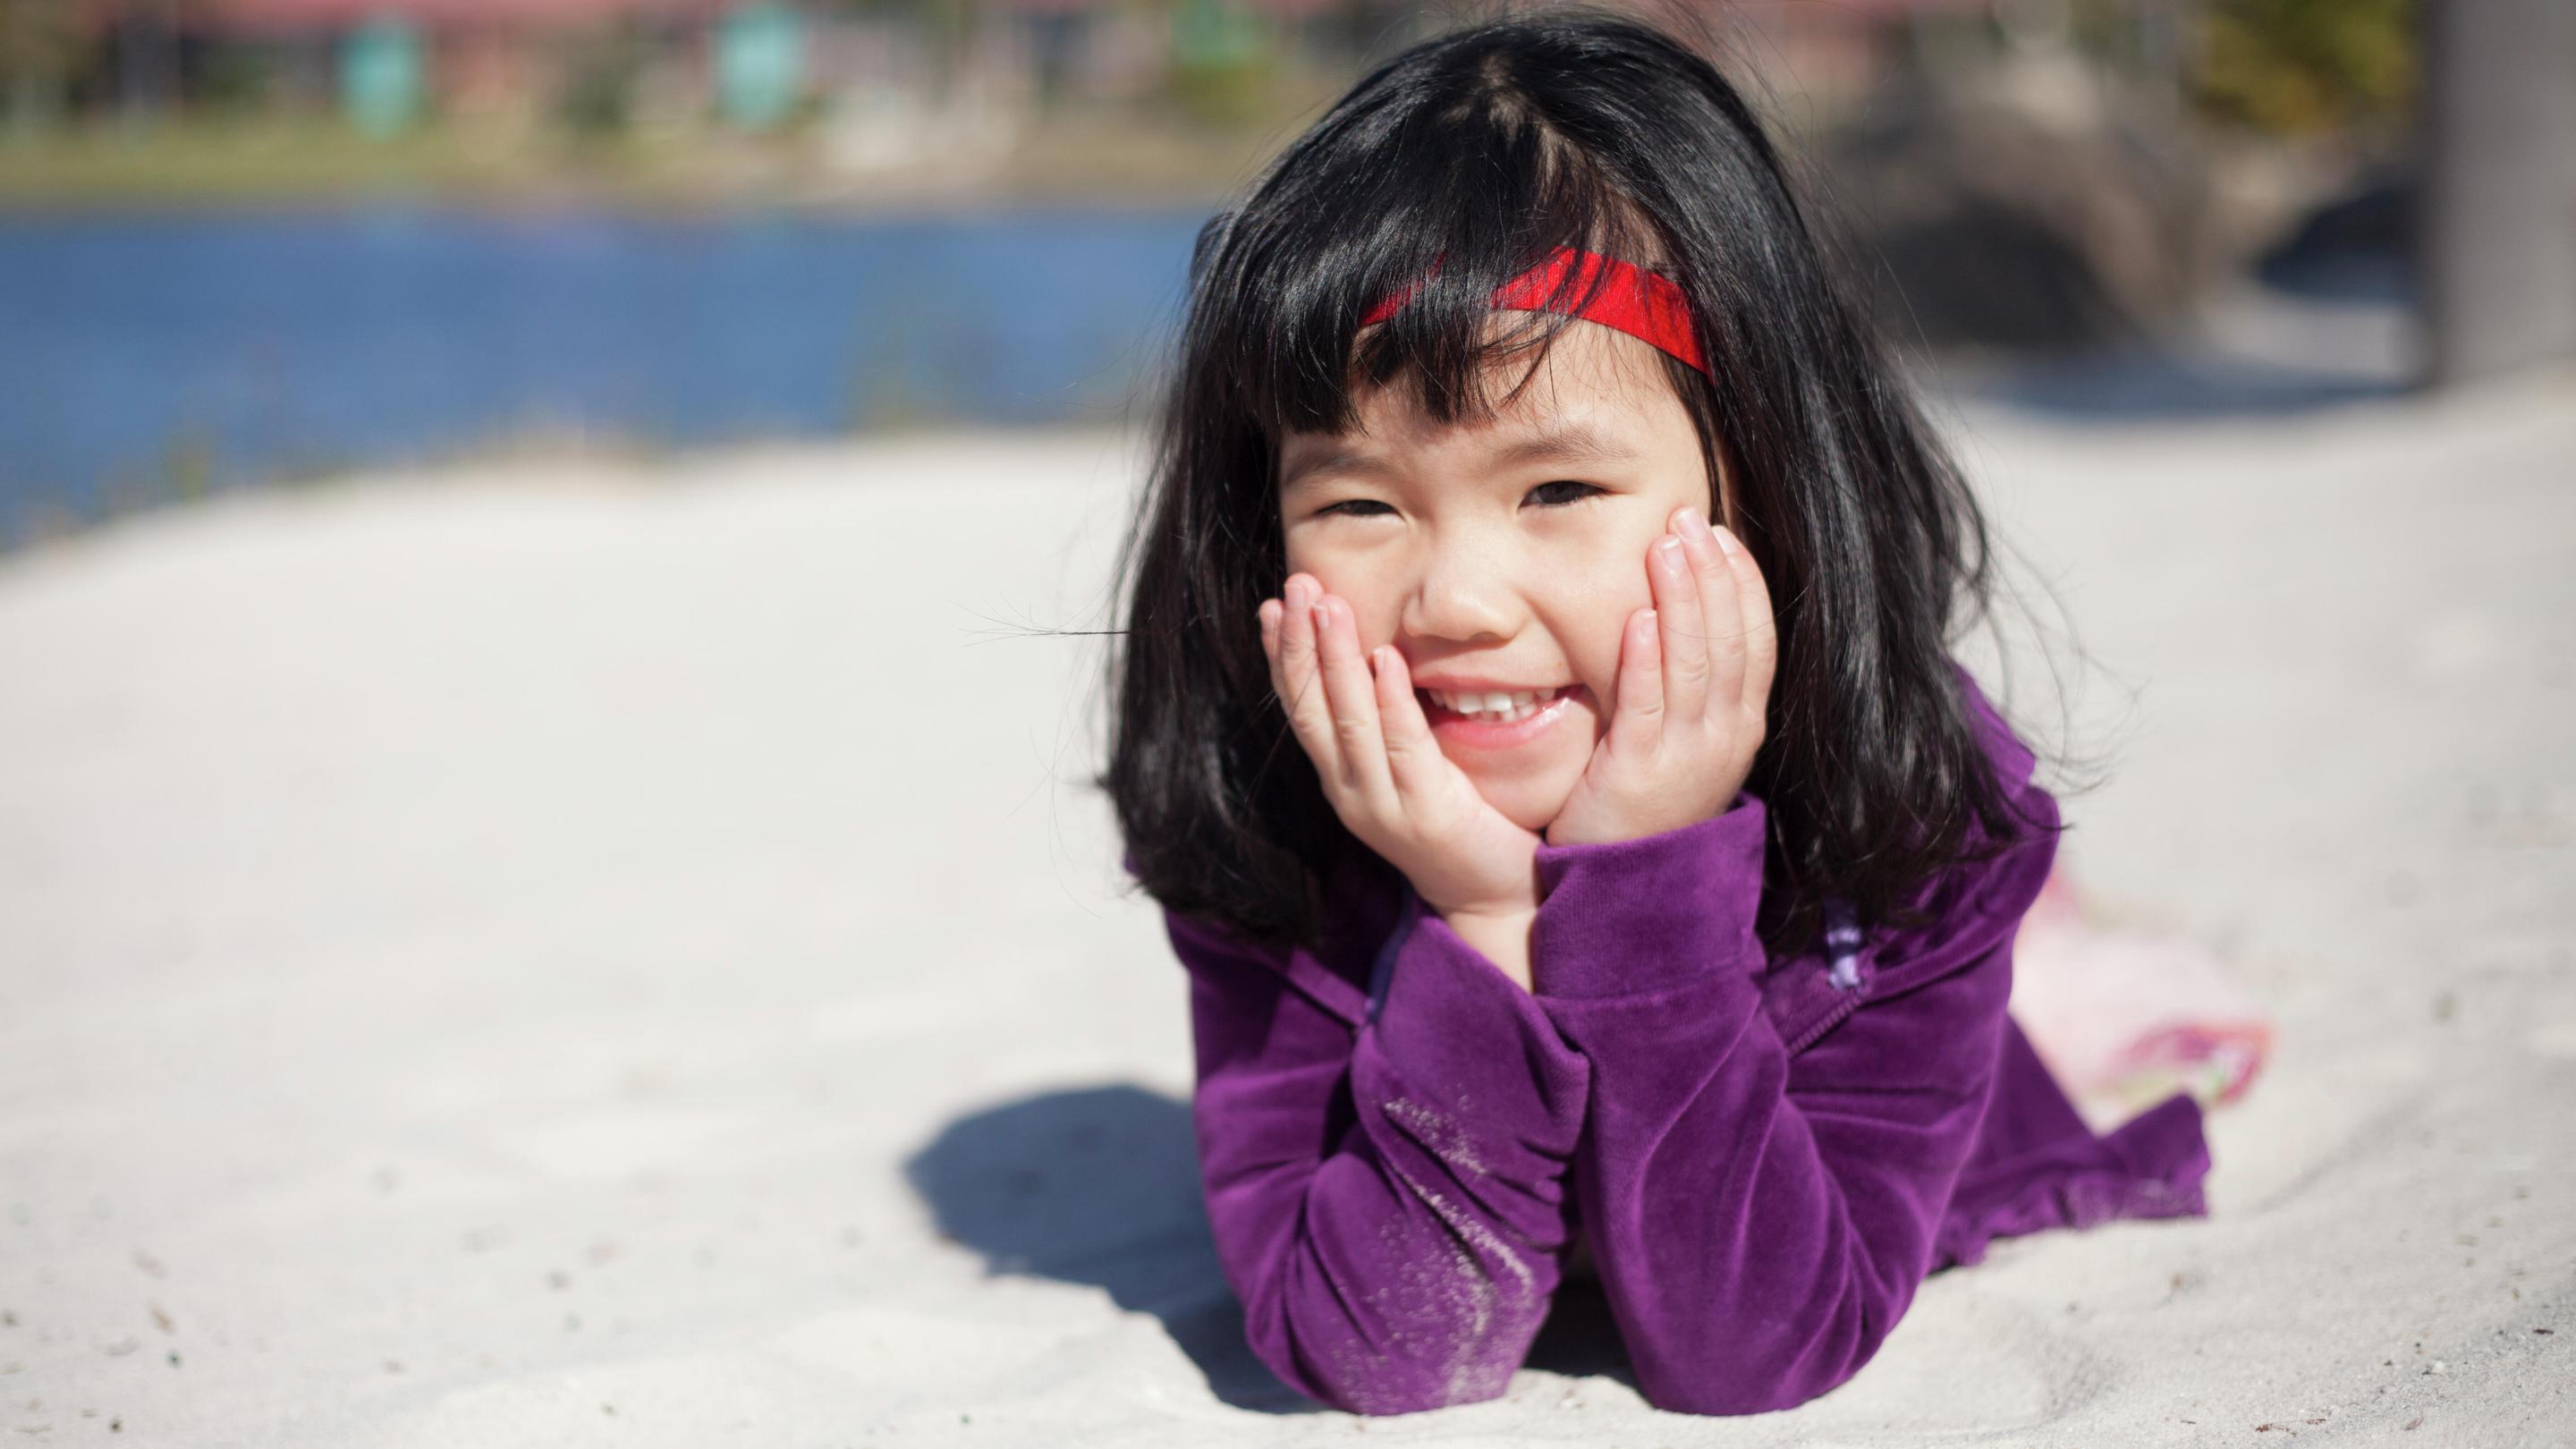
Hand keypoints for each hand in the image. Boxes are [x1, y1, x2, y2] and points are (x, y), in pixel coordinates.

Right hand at [1261, 573, 1544, 922]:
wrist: (1495, 901)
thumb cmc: (1462, 828)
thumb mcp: (1415, 770)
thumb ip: (1393, 725)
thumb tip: (1383, 657)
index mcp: (1343, 780)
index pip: (1301, 710)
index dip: (1284, 657)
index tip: (1274, 606)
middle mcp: (1351, 793)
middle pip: (1313, 709)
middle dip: (1301, 643)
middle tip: (1295, 585)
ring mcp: (1384, 805)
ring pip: (1349, 721)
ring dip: (1334, 659)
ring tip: (1327, 605)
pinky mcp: (1426, 812)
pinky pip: (1403, 746)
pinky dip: (1391, 699)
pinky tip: (1384, 657)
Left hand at [1545, 506, 1776, 846]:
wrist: (1624, 886)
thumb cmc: (1646, 800)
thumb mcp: (1686, 738)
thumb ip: (1689, 682)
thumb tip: (1680, 611)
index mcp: (1743, 723)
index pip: (1757, 638)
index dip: (1741, 581)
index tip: (1718, 532)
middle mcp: (1726, 735)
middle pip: (1729, 639)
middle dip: (1711, 573)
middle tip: (1686, 519)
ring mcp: (1688, 755)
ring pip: (1695, 663)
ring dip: (1681, 598)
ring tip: (1665, 547)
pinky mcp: (1639, 772)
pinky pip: (1647, 706)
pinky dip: (1645, 659)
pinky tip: (1637, 617)